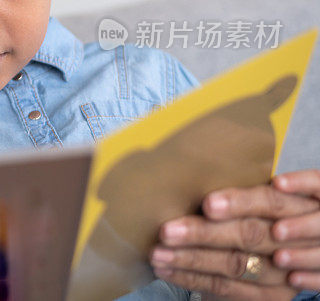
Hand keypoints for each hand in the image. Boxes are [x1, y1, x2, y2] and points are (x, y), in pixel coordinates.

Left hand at [149, 181, 319, 299]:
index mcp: (296, 206)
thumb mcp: (252, 199)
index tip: (208, 203)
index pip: (270, 202)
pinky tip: (166, 269)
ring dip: (191, 258)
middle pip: (250, 235)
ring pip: (235, 264)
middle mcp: (296, 240)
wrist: (266, 258)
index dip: (240, 202)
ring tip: (158, 252)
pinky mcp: (270, 297)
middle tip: (168, 230)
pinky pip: (227, 288)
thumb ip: (234, 189)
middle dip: (205, 233)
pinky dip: (192, 278)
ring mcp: (284, 272)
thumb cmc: (248, 214)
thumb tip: (183, 166)